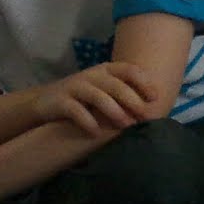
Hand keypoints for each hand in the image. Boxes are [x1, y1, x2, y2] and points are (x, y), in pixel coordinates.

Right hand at [35, 61, 165, 139]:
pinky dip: (87, 121)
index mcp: (106, 70)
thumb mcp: (105, 90)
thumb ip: (126, 94)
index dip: (143, 82)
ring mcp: (74, 86)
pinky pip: (75, 110)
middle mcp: (91, 75)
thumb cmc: (85, 99)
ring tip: (125, 125)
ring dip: (114, 111)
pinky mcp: (59, 101)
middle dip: (132, 100)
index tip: (155, 98)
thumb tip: (157, 107)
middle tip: (145, 116)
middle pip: (115, 84)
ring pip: (97, 96)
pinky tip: (95, 133)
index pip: (128, 69)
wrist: (45, 102)